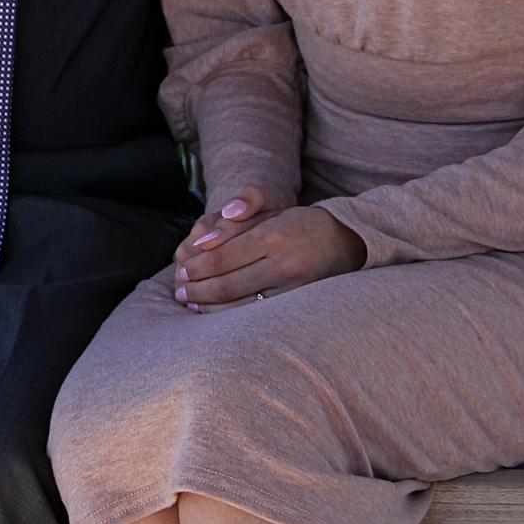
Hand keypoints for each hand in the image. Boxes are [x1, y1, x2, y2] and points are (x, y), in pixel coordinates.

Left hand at [175, 205, 366, 311]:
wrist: (342, 243)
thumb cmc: (297, 224)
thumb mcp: (271, 207)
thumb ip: (239, 213)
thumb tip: (206, 237)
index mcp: (273, 236)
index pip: (224, 257)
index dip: (199, 266)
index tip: (183, 269)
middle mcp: (282, 265)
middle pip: (227, 284)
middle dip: (198, 289)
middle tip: (180, 290)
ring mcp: (291, 289)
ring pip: (239, 305)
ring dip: (210, 306)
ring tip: (192, 301)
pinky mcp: (295, 306)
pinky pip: (255, 316)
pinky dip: (230, 316)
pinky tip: (215, 312)